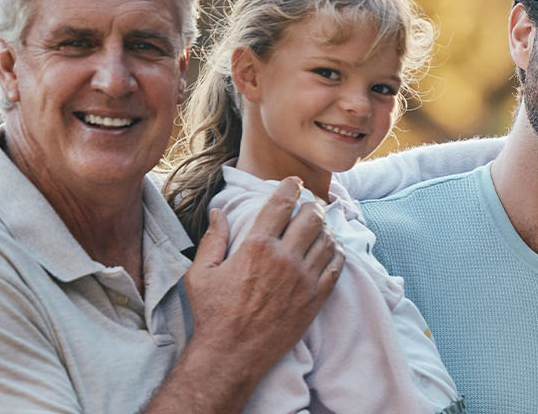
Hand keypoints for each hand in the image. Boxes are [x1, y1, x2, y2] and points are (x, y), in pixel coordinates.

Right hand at [182, 178, 344, 373]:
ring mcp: (304, 279)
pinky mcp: (316, 299)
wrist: (232, 354)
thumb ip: (212, 239)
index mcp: (256, 247)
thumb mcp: (201, 274)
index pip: (281, 205)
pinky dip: (336, 252)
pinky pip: (336, 266)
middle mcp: (284, 258)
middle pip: (311, 217)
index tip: (294, 183)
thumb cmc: (213, 314)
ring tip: (319, 226)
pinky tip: (331, 249)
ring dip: (325, 228)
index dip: (290, 188)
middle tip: (309, 206)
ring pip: (327, 239)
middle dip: (311, 206)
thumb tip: (218, 212)